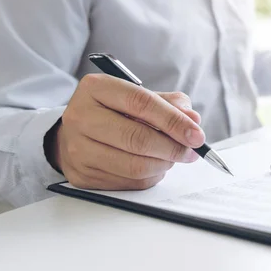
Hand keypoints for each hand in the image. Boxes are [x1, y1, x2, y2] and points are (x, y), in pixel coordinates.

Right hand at [47, 74, 205, 189]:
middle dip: (173, 148)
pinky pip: (128, 183)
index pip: (141, 103)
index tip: (196, 134)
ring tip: (173, 157)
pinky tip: (154, 166)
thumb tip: (192, 118)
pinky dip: (150, 177)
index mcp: (95, 88)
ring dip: (164, 165)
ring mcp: (78, 148)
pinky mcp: (82, 175)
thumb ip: (168, 103)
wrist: (74, 133)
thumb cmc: (112, 112)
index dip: (174, 121)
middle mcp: (81, 116)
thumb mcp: (137, 96)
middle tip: (191, 151)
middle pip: (137, 139)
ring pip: (134, 166)